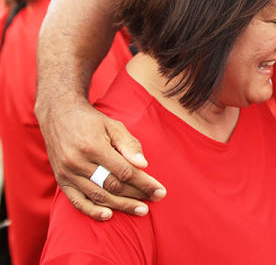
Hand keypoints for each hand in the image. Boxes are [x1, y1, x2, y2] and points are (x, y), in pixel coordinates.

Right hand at [37, 101, 165, 219]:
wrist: (59, 116)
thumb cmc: (92, 121)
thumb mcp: (113, 126)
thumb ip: (129, 145)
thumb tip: (143, 165)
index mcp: (94, 147)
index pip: (124, 171)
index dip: (144, 183)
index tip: (160, 191)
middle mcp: (78, 162)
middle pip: (112, 186)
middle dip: (136, 195)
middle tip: (155, 200)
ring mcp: (67, 173)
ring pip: (97, 196)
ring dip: (121, 205)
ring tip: (140, 210)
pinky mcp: (61, 180)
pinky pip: (77, 201)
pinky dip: (92, 211)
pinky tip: (108, 215)